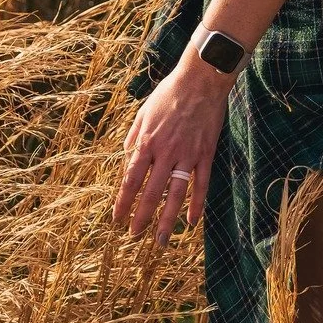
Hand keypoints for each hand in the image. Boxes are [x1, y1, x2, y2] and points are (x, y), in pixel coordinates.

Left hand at [112, 48, 235, 244]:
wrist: (200, 81)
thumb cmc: (168, 94)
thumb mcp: (142, 112)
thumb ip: (134, 136)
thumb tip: (126, 157)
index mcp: (147, 142)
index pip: (131, 179)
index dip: (123, 201)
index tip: (116, 218)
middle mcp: (165, 152)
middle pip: (151, 193)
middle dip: (141, 217)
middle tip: (134, 236)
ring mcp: (187, 155)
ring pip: (176, 195)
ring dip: (167, 220)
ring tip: (161, 241)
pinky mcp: (205, 154)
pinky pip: (201, 185)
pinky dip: (196, 205)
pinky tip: (191, 222)